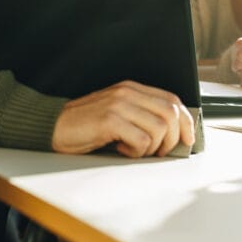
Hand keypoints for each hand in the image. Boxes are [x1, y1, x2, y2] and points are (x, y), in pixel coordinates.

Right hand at [51, 80, 194, 156]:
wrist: (53, 126)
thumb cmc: (85, 125)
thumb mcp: (118, 114)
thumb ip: (142, 117)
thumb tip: (173, 136)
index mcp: (132, 89)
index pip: (172, 100)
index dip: (186, 121)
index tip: (188, 139)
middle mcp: (128, 93)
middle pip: (171, 113)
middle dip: (173, 138)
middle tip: (161, 152)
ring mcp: (119, 105)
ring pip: (159, 128)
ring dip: (154, 148)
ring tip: (136, 151)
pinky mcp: (110, 120)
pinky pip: (141, 141)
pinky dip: (137, 153)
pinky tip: (122, 151)